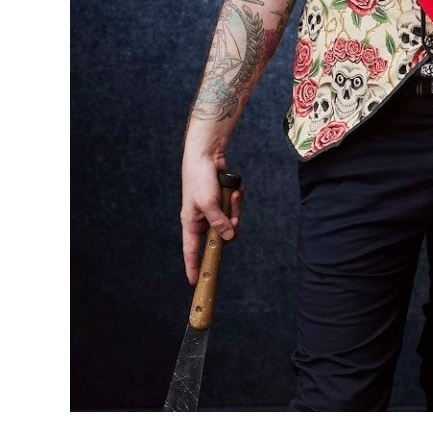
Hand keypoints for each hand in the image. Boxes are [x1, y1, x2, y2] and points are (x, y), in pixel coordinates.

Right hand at [181, 152, 243, 284]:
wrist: (207, 155)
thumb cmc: (200, 179)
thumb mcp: (208, 204)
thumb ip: (218, 222)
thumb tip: (229, 237)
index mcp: (191, 222)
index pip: (191, 250)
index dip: (192, 266)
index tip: (195, 281)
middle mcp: (202, 218)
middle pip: (220, 235)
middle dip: (230, 225)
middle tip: (234, 218)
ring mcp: (213, 209)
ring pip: (231, 220)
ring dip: (235, 207)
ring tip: (232, 194)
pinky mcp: (222, 200)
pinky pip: (235, 206)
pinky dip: (237, 198)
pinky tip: (234, 188)